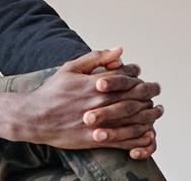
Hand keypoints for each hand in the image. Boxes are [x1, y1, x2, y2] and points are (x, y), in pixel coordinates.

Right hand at [0, 47, 164, 154]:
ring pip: (132, 118)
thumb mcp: (71, 68)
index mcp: (94, 83)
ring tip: (156, 111)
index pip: (127, 76)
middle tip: (155, 90)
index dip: (137, 75)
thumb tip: (120, 50)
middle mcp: (98, 101)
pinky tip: (148, 134)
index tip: (141, 76)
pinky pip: (122, 140)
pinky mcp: (94, 139)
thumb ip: (97, 58)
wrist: (33, 118)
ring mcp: (97, 121)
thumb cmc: (52, 92)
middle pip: (134, 96)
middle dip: (149, 92)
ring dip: (148, 114)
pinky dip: (138, 137)